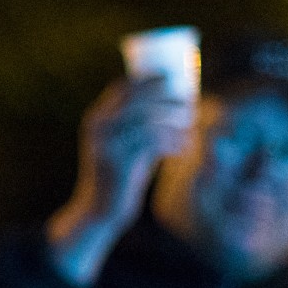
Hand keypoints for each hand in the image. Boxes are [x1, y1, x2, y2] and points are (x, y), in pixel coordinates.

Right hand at [44, 76, 194, 285]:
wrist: (102, 210)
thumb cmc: (122, 177)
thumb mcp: (132, 147)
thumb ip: (145, 127)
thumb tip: (176, 106)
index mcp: (97, 118)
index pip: (122, 87)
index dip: (147, 79)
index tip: (172, 77)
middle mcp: (98, 125)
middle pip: (137, 98)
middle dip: (165, 95)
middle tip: (189, 98)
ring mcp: (105, 141)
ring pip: (147, 119)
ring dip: (173, 119)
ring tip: (191, 126)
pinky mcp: (117, 159)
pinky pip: (151, 142)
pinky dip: (172, 142)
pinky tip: (184, 147)